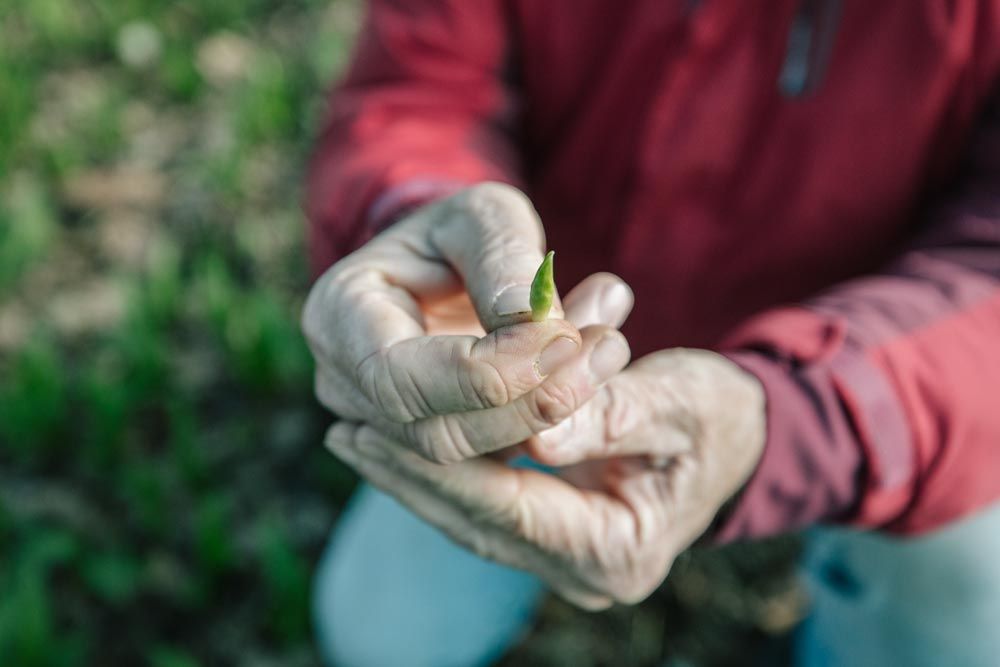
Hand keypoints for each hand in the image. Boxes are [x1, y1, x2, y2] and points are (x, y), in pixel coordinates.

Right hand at [302, 182, 633, 462]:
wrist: (448, 265)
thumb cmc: (461, 231)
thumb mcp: (485, 217)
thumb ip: (505, 259)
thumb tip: (533, 322)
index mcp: (340, 317)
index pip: (403, 378)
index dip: (489, 374)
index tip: (568, 341)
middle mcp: (345, 383)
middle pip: (435, 435)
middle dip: (528, 406)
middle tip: (607, 354)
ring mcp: (377, 424)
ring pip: (467, 464)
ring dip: (547, 419)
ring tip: (606, 356)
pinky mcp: (423, 448)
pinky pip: (486, 467)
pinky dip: (542, 432)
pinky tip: (588, 382)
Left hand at [325, 348, 765, 608]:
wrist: (738, 438)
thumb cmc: (717, 414)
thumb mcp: (681, 400)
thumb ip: (615, 415)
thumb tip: (540, 436)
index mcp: (618, 550)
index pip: (509, 509)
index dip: (442, 465)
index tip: (379, 426)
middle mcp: (587, 573)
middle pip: (478, 522)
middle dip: (410, 474)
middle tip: (345, 429)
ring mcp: (568, 562)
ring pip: (472, 520)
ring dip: (414, 476)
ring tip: (353, 435)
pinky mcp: (555, 538)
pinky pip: (485, 510)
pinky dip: (443, 476)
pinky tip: (399, 445)